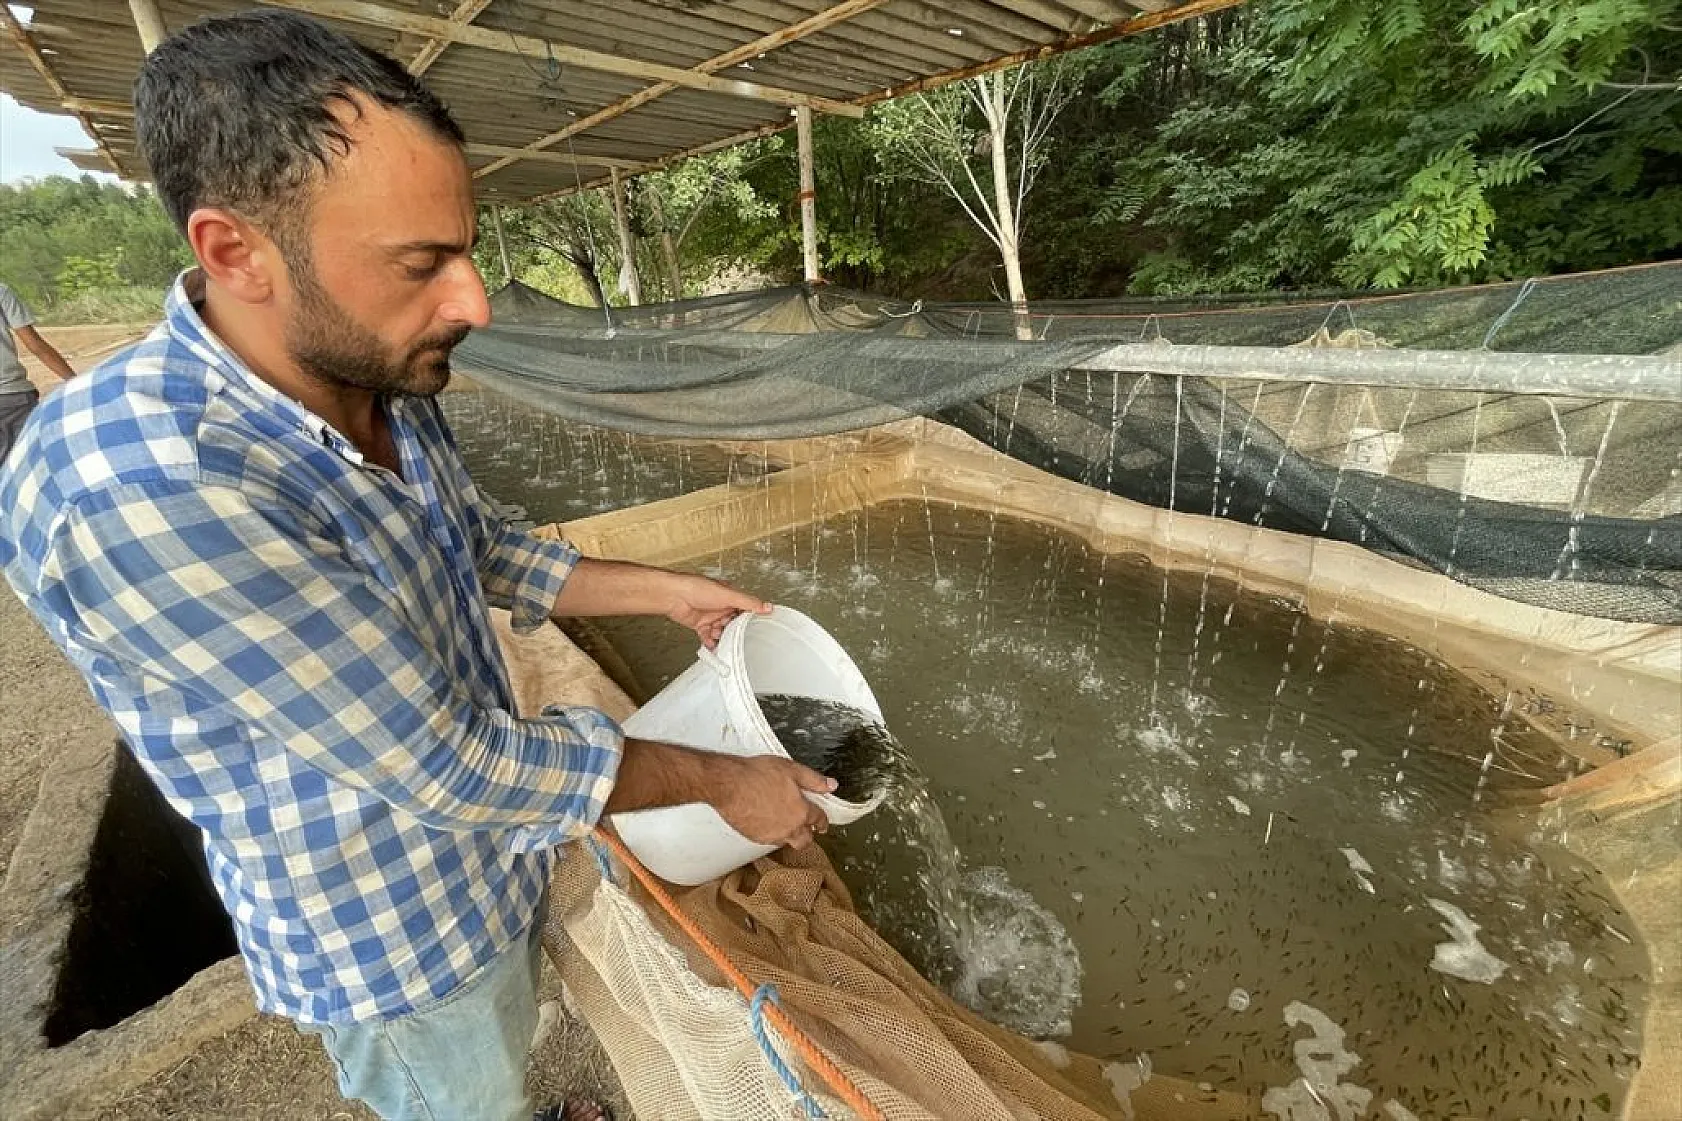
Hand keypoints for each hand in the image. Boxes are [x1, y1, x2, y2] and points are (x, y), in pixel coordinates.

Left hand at [664, 573, 770, 649]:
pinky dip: (710, 642)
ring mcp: (710, 616)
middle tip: (735, 637)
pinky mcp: (700, 625)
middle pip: (733, 623)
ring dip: (721, 637)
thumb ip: (748, 602)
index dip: (749, 620)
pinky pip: (708, 637)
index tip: (753, 630)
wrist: (674, 596)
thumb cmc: (696, 588)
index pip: (745, 610)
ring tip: (721, 639)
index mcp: (730, 596)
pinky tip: (712, 645)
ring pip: (721, 632)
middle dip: (733, 631)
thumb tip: (767, 606)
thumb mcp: (728, 595)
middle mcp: (721, 606)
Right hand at [707, 754, 835, 848]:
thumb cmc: (756, 775)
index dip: (822, 821)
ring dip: (789, 834)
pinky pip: (769, 840)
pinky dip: (771, 833)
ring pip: (786, 842)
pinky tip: (766, 821)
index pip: (819, 820)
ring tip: (784, 821)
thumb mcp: (791, 770)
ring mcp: (771, 835)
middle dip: (808, 835)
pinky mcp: (755, 838)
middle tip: (805, 826)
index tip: (822, 822)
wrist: (729, 784)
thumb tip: (831, 785)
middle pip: (805, 841)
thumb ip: (814, 780)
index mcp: (801, 812)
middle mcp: (789, 828)